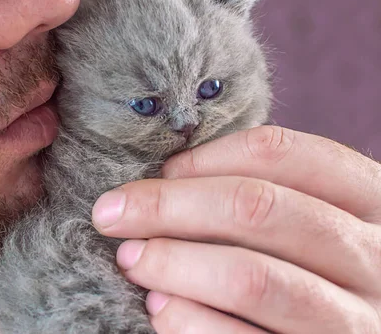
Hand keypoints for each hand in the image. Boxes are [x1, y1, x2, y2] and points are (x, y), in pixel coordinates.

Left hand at [92, 125, 380, 332]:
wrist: (341, 332)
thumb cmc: (312, 266)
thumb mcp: (307, 220)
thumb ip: (258, 195)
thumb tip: (167, 180)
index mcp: (368, 199)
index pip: (281, 152)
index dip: (207, 157)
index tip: (162, 171)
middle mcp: (372, 256)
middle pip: (259, 208)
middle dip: (169, 206)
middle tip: (112, 213)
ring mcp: (355, 320)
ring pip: (252, 278)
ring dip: (173, 263)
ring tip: (131, 259)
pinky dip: (191, 321)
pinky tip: (160, 308)